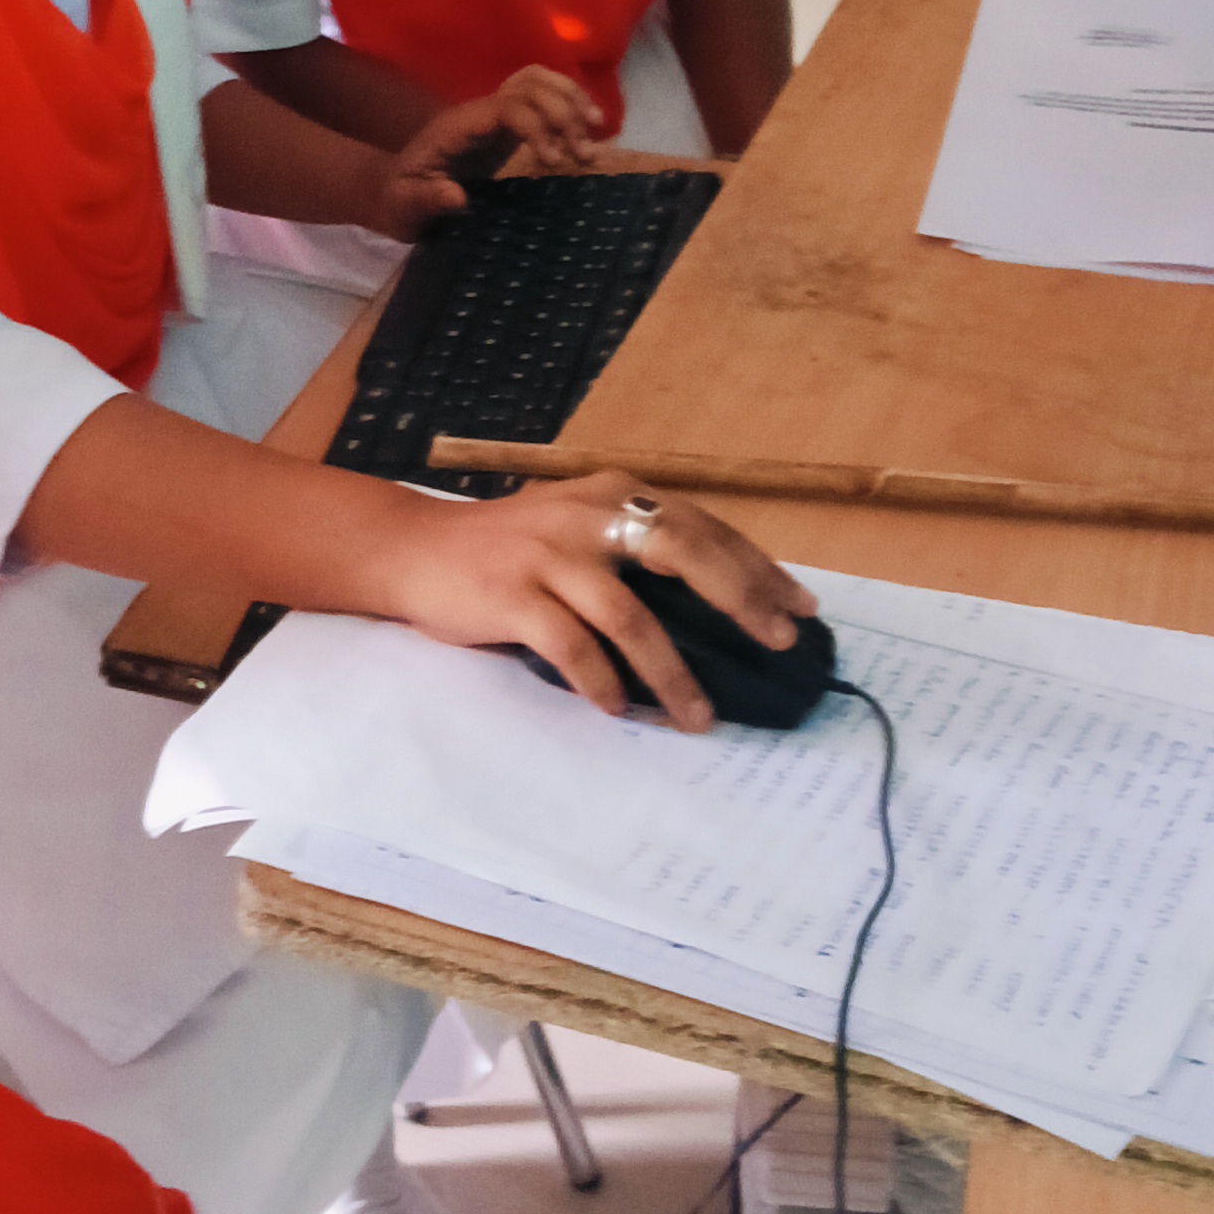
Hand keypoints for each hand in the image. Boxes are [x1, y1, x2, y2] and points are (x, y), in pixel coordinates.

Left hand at [363, 67, 603, 238]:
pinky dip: (568, 104)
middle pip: (529, 85)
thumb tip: (455, 196)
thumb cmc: (398, 202)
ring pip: (538, 82)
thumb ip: (425, 200)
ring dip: (571, 101)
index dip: (537, 126)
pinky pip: (541, 98)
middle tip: (583, 154)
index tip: (554, 161)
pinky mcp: (505, 128)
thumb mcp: (403, 208)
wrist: (394, 193)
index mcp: (458, 126)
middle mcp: (479, 112)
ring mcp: (493, 116)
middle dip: (563, 112)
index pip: (508, 106)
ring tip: (597, 133)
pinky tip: (589, 127)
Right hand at [372, 475, 816, 730]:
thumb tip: (721, 604)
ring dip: (670, 673)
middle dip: (739, 600)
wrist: (415, 550)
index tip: (798, 609)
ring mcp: (549, 555)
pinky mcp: (512, 596)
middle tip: (776, 643)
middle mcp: (587, 517)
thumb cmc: (508, 550)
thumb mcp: (579, 529)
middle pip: (683, 552)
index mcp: (613, 495)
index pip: (702, 526)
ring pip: (630, 617)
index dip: (756, 567)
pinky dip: (600, 682)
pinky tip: (616, 708)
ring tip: (697, 718)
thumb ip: (636, 550)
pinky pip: (571, 647)